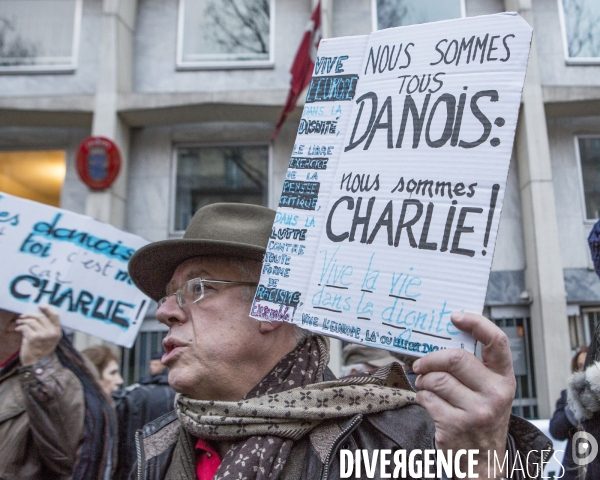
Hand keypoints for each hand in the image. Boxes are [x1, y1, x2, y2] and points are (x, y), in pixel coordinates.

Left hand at [15, 305, 62, 365]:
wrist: (35, 362)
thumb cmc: (40, 349)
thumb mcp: (49, 338)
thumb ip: (47, 327)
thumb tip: (37, 313)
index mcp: (58, 331)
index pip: (55, 315)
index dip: (48, 308)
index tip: (40, 305)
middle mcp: (52, 333)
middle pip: (41, 317)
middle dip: (30, 315)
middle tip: (23, 316)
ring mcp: (43, 335)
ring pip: (32, 321)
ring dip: (23, 321)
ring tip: (19, 322)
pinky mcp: (34, 338)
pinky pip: (26, 327)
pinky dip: (20, 327)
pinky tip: (18, 329)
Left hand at [413, 312, 514, 478]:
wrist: (483, 463)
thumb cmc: (481, 418)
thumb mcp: (489, 391)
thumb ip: (475, 367)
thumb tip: (444, 338)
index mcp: (504, 378)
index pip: (497, 341)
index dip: (476, 323)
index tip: (455, 317)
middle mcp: (495, 393)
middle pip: (455, 358)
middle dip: (431, 359)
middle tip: (421, 364)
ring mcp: (477, 411)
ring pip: (436, 379)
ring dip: (423, 380)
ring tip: (426, 386)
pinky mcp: (456, 424)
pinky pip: (427, 398)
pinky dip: (421, 398)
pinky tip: (428, 402)